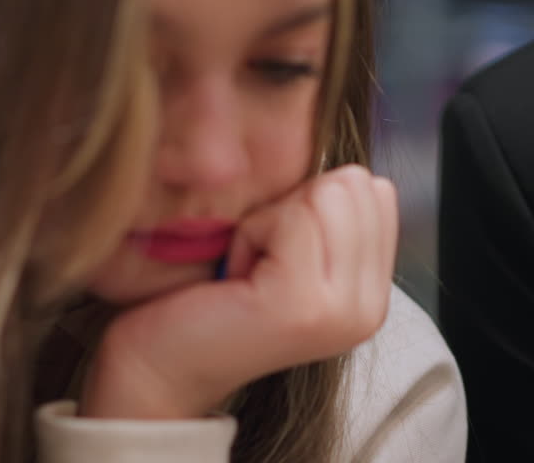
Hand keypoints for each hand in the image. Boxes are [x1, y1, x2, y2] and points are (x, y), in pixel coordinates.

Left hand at [79, 165, 398, 418]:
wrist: (160, 361)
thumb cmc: (212, 293)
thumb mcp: (287, 247)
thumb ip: (329, 215)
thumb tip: (353, 172)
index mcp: (372, 291)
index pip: (373, 188)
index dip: (309, 199)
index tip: (275, 248)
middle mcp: (369, 308)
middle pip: (351, 186)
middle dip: (289, 206)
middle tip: (257, 260)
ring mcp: (342, 311)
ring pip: (323, 197)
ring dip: (268, 220)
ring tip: (246, 269)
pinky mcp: (304, 305)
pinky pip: (288, 218)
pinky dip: (250, 234)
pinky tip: (235, 275)